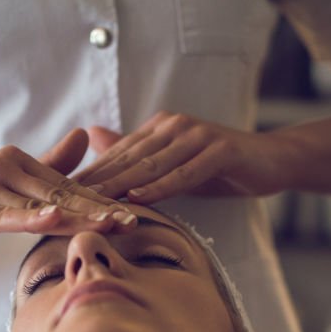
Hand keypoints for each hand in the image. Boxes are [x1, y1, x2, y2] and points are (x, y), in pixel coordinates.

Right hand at [0, 129, 137, 255]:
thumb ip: (46, 165)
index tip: (134, 214)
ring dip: (75, 215)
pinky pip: (2, 216)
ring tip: (108, 224)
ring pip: (36, 204)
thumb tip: (85, 136)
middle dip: (98, 209)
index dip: (101, 202)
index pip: (67, 187)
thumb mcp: (6, 189)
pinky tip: (53, 218)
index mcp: (18, 163)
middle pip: (59, 193)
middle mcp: (3, 167)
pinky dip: (28, 218)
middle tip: (133, 222)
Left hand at [73, 111, 286, 203]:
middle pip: (127, 160)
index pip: (117, 156)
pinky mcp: (220, 149)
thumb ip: (139, 156)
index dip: (87, 177)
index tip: (57, 196)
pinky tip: (139, 199)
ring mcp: (197, 135)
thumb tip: (96, 139)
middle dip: (94, 183)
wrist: (273, 161)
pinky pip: (185, 173)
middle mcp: (174, 126)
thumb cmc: (220, 167)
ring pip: (151, 166)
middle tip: (63, 204)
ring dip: (121, 186)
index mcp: (159, 129)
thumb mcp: (175, 165)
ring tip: (92, 205)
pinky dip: (161, 187)